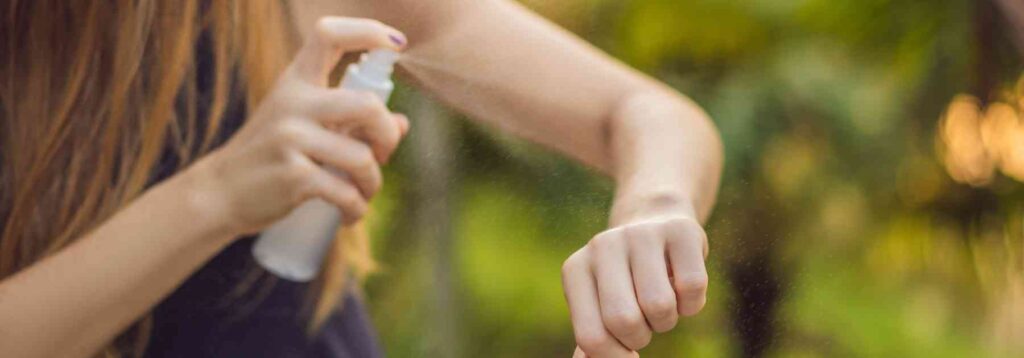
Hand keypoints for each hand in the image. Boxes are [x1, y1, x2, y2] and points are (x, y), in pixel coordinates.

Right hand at [186, 17, 408, 234]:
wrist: (220, 193)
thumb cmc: (270, 156)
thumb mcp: (303, 127)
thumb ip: (350, 122)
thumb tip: (402, 123)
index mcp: (296, 82)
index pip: (329, 35)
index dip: (368, 31)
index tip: (397, 43)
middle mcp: (293, 103)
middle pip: (367, 105)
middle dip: (387, 135)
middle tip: (383, 154)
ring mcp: (291, 138)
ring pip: (362, 158)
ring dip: (372, 183)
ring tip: (363, 193)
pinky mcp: (294, 175)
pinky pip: (346, 193)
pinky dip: (356, 208)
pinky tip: (351, 213)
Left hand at [562, 211, 708, 357]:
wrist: (656, 223)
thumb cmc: (625, 279)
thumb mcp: (600, 304)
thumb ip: (594, 335)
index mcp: (576, 270)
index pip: (591, 336)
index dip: (615, 357)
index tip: (628, 351)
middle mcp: (603, 246)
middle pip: (624, 321)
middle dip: (640, 337)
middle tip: (644, 323)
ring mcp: (641, 233)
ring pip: (660, 306)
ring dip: (667, 320)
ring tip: (660, 303)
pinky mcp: (681, 229)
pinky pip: (692, 287)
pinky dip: (693, 304)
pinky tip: (681, 289)